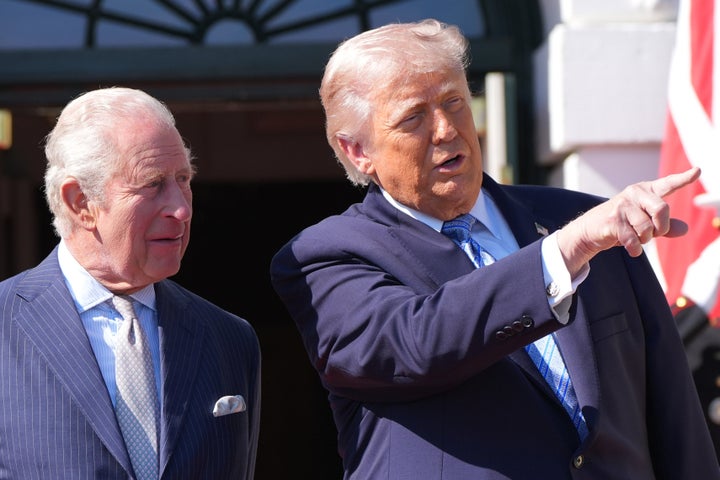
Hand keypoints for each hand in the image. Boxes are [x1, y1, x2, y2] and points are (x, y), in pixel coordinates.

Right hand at [557, 166, 700, 275]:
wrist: (590, 230)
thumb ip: (665, 226)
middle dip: (661, 227)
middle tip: (654, 234)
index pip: (667, 184)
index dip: (683, 178)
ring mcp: (622, 206)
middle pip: (662, 209)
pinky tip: (631, 249)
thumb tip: (684, 229)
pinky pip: (633, 239)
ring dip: (645, 240)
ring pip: (647, 228)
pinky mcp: (612, 220)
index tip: (698, 171)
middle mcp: (634, 194)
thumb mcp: (645, 223)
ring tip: (636, 239)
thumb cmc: (621, 224)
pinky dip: (635, 249)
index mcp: (645, 191)